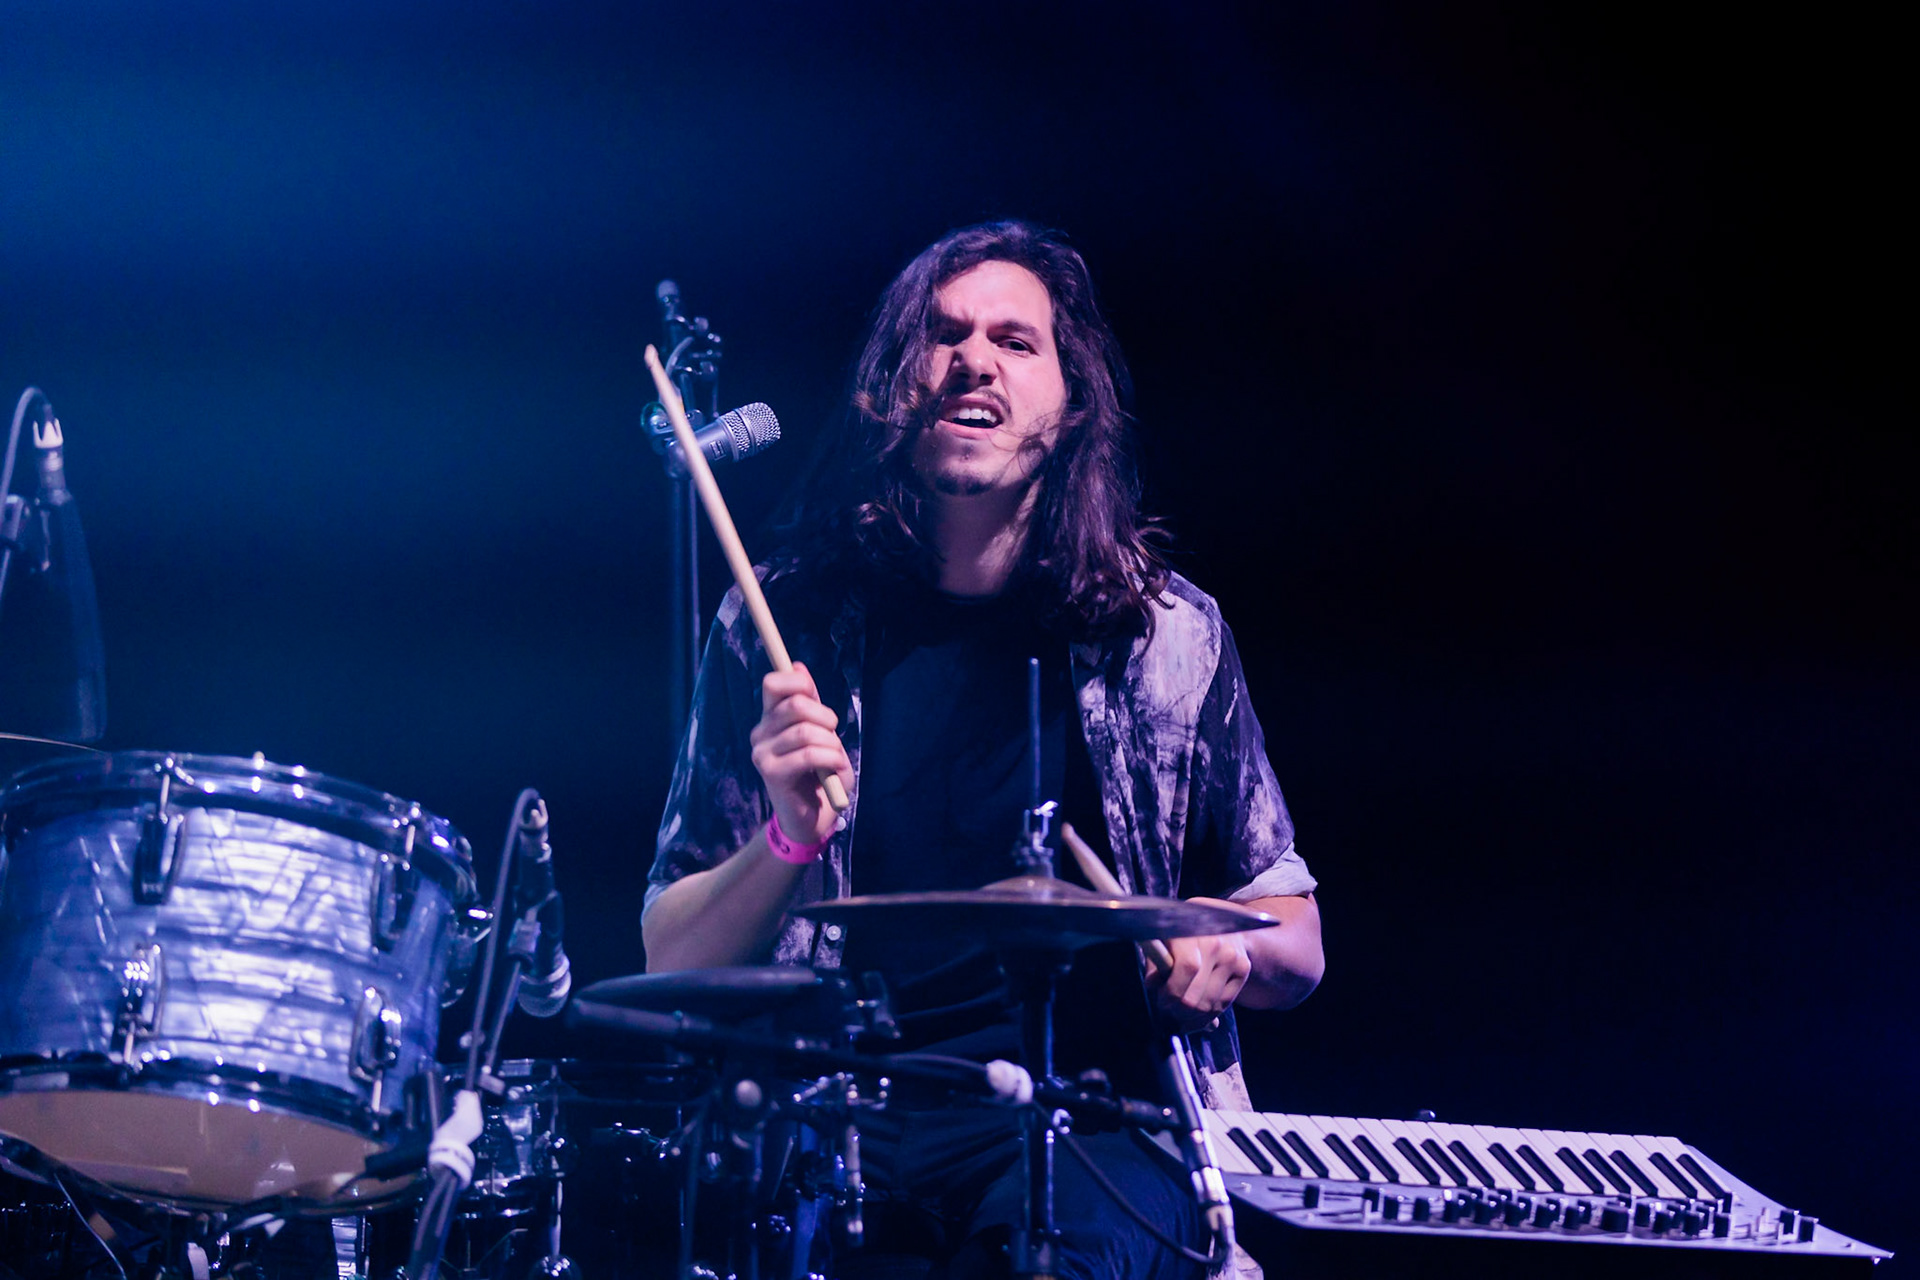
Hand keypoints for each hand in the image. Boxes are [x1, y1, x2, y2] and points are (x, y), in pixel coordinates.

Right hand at [748, 662, 852, 847]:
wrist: (814, 817)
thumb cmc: (821, 774)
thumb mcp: (823, 732)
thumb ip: (811, 702)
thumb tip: (798, 666)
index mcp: (771, 718)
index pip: (773, 683)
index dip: (798, 682)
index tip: (814, 695)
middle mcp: (760, 733)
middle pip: (794, 704)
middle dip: (825, 716)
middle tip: (834, 734)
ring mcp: (762, 753)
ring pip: (805, 730)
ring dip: (831, 743)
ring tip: (835, 758)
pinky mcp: (771, 772)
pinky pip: (808, 754)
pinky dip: (830, 758)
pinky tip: (834, 768)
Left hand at [1146, 898, 1254, 1030]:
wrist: (1222, 921)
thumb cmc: (1185, 933)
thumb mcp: (1165, 939)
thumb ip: (1156, 961)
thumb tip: (1152, 985)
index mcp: (1192, 932)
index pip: (1187, 968)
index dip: (1171, 992)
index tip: (1161, 1001)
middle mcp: (1216, 944)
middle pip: (1196, 994)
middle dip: (1177, 1011)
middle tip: (1168, 1012)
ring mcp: (1232, 957)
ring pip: (1209, 1004)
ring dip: (1191, 1018)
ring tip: (1180, 1016)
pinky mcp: (1243, 969)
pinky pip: (1223, 1004)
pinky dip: (1207, 1018)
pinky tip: (1196, 1019)